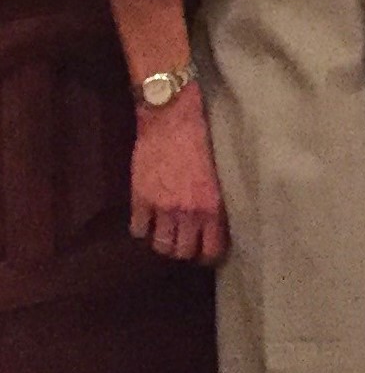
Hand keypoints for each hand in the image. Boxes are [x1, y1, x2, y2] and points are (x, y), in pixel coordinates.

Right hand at [130, 87, 227, 263]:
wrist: (171, 117)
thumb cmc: (201, 138)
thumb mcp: (218, 172)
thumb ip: (213, 199)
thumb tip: (212, 221)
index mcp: (212, 204)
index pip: (212, 248)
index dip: (209, 254)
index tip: (207, 252)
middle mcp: (187, 212)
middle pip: (182, 252)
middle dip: (184, 251)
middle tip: (185, 244)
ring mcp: (161, 207)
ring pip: (160, 246)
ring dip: (163, 244)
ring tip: (166, 236)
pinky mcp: (140, 199)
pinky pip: (138, 230)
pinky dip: (142, 229)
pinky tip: (147, 222)